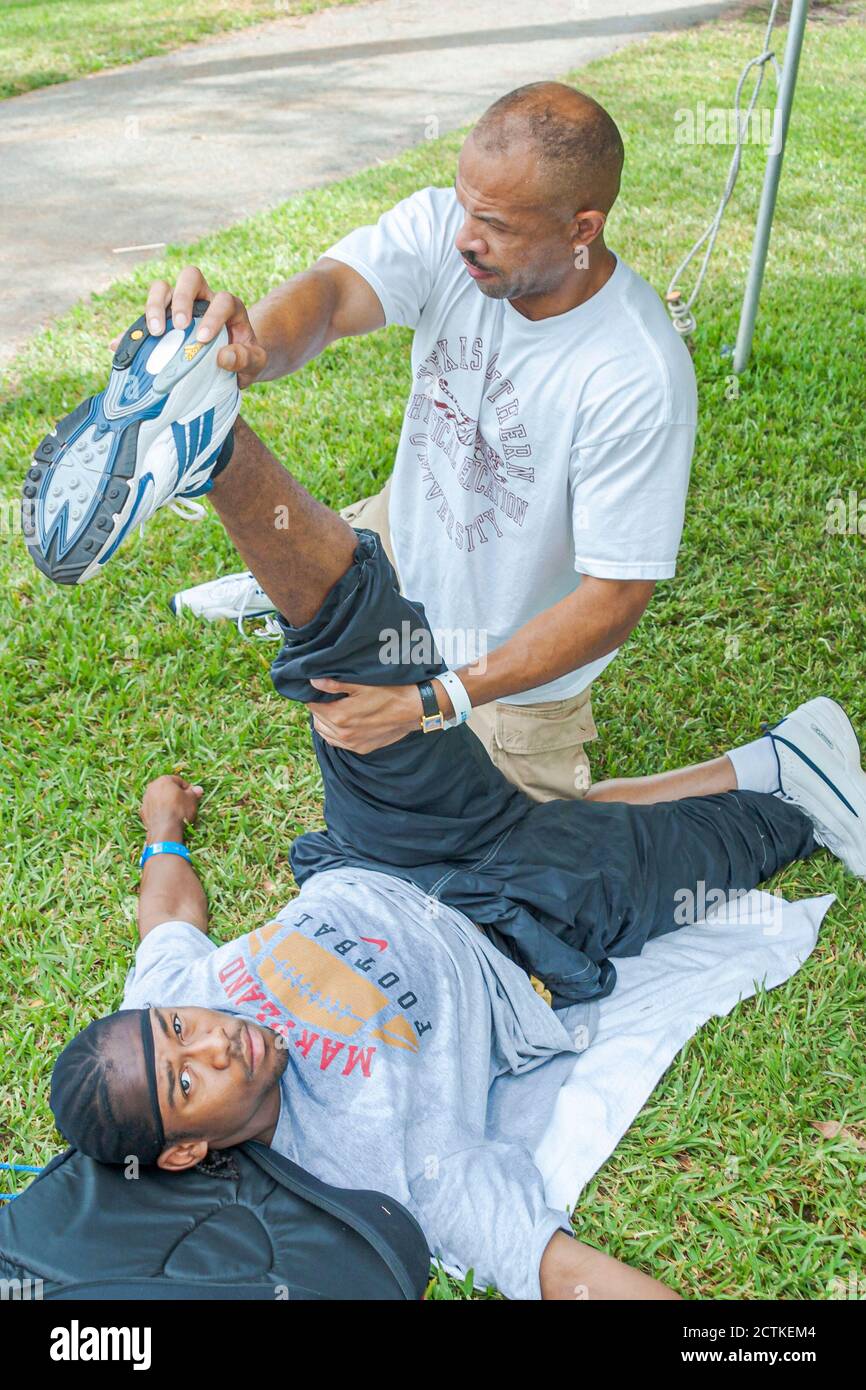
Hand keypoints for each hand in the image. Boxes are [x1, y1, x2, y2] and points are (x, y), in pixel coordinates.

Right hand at [113, 265, 267, 387]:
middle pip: (189, 278)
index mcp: (228, 306)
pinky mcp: (162, 321)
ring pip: (163, 288)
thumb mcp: (255, 362)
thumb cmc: (245, 359)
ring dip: (154, 306)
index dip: (213, 315)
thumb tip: (223, 357)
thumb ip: (245, 359)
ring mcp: (180, 307)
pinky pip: (143, 318)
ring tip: (155, 333)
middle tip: (178, 326)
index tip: (202, 338)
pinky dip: (131, 331)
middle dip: (181, 299)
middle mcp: (203, 299)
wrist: (234, 363)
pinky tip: (117, 345)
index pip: (222, 300)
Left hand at [140, 776, 203, 835]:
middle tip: (184, 803)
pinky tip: (167, 818)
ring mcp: (145, 799)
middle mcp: (152, 787)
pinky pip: (154, 808)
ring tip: (175, 812)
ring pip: (159, 798)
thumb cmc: (180, 810)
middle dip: (175, 794)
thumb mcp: (192, 800)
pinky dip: (159, 811)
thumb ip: (194, 792)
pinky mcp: (142, 811)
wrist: (165, 830)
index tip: (192, 796)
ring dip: (166, 802)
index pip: (178, 781)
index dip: (187, 788)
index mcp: (164, 780)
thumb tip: (198, 789)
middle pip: (167, 788)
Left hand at [308, 679, 422, 753]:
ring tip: (334, 709)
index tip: (319, 688)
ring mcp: (352, 743)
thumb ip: (334, 684)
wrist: (414, 709)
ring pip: (324, 733)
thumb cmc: (390, 692)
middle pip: (316, 720)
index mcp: (340, 716)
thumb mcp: (361, 684)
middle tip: (328, 697)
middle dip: (319, 708)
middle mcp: (343, 734)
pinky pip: (337, 743)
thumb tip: (313, 681)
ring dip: (325, 721)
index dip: (314, 695)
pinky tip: (343, 722)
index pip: (312, 706)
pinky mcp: (361, 748)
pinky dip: (334, 733)